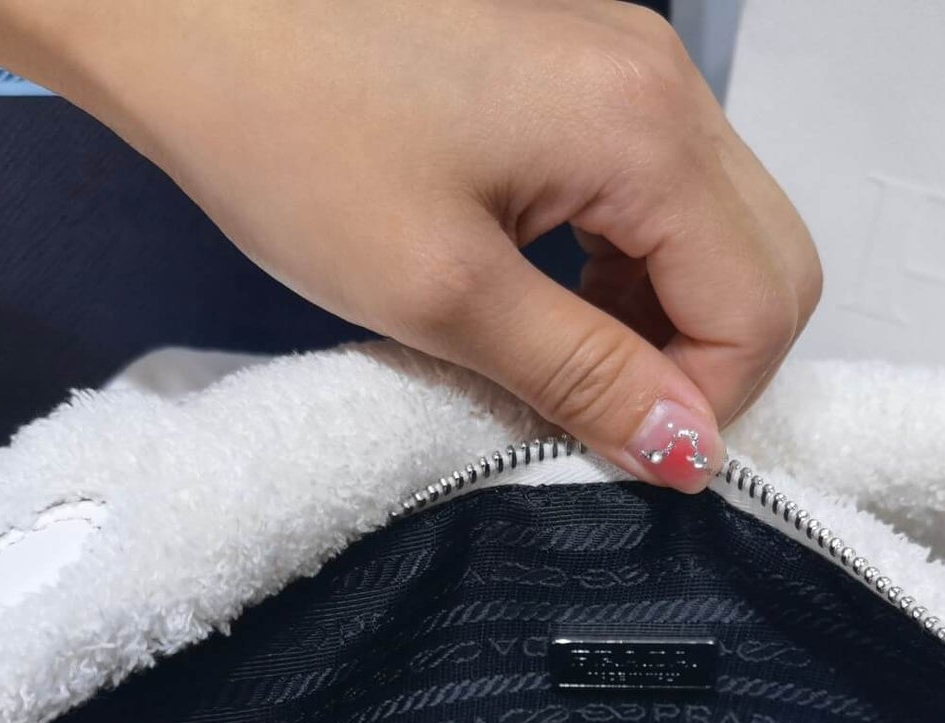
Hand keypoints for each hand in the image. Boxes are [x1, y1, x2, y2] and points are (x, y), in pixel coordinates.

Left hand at [0, 0, 820, 488]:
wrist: (179, 12)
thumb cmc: (286, 135)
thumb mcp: (441, 293)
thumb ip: (583, 378)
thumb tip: (687, 453)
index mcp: (645, 128)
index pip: (761, 303)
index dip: (708, 405)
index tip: (621, 456)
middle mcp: (661, 78)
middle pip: (765, 256)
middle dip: (706, 360)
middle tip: (603, 418)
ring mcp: (624, 59)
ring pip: (715, 223)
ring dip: (663, 313)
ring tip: (561, 362)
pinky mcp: (579, 61)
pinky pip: (655, 184)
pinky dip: (625, 260)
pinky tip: (546, 294)